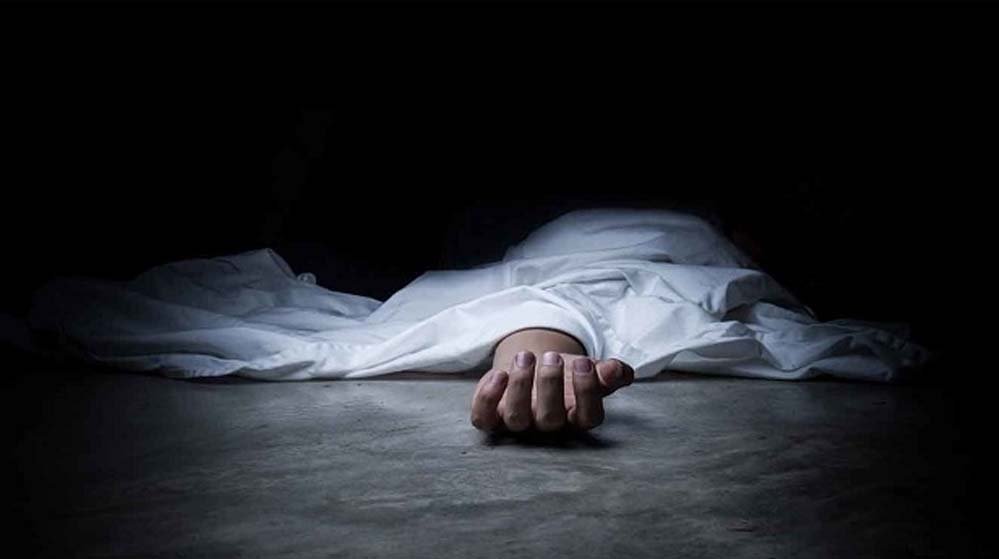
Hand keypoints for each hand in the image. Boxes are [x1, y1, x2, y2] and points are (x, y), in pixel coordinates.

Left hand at [470, 350, 633, 432]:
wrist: (533, 368)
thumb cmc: (566, 375)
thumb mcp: (590, 369)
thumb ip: (608, 372)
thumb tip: (618, 371)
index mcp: (576, 416)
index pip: (589, 417)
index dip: (588, 392)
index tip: (584, 362)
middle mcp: (548, 425)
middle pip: (551, 419)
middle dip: (550, 385)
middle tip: (552, 356)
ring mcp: (518, 423)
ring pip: (517, 417)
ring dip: (521, 385)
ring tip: (526, 356)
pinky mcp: (491, 418)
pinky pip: (483, 418)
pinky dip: (487, 398)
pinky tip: (498, 374)